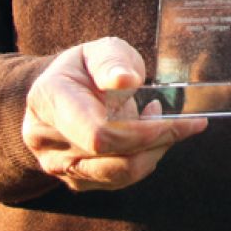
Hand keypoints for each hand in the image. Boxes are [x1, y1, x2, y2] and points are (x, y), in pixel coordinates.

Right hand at [22, 37, 206, 191]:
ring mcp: (58, 164)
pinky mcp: (75, 180)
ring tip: (167, 124)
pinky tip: (148, 135)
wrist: (64, 91)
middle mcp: (45, 139)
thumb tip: (125, 80)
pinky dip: (144, 159)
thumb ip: (111, 61)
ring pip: (119, 173)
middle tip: (185, 121)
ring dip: (154, 151)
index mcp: (49, 100)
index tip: (170, 118)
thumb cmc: (87, 68)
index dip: (139, 132)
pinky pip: (119, 180)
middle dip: (156, 140)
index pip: (96, 133)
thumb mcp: (100, 50)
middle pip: (111, 157)